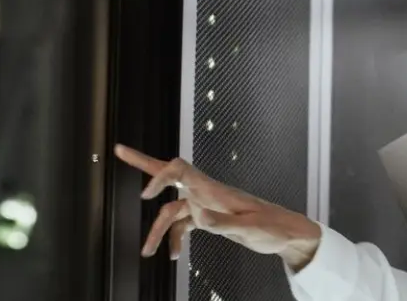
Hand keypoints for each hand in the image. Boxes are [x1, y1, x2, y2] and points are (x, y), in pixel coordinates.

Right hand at [113, 144, 323, 269]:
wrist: (287, 233)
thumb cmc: (272, 227)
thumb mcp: (249, 228)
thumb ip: (222, 223)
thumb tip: (198, 218)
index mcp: (213, 189)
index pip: (179, 170)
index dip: (160, 177)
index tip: (147, 195)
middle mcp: (205, 193)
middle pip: (169, 175)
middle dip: (143, 164)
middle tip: (119, 150)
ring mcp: (205, 204)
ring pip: (171, 211)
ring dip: (157, 230)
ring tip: (146, 252)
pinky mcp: (209, 218)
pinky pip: (183, 224)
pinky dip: (175, 238)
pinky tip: (173, 255)